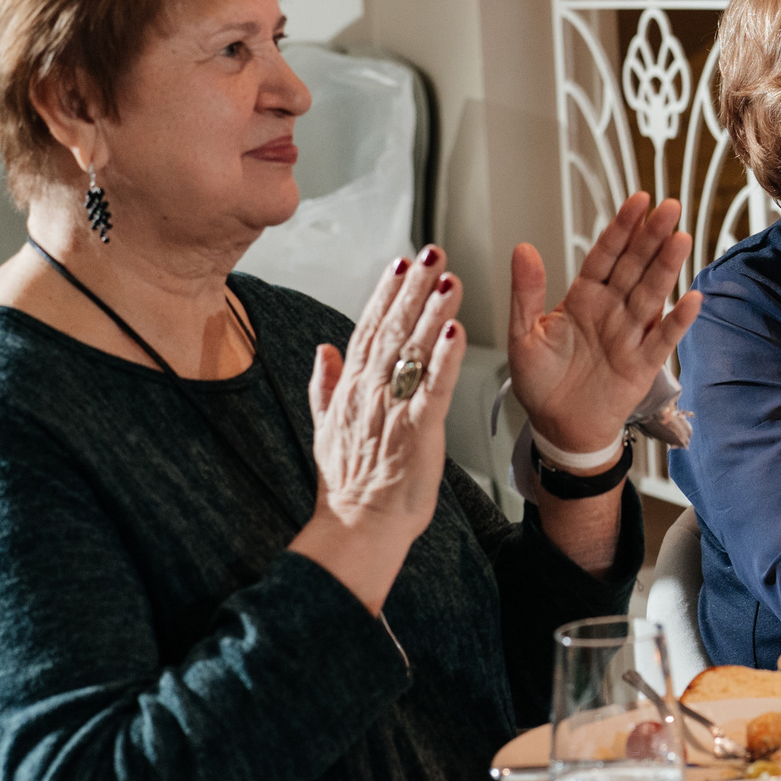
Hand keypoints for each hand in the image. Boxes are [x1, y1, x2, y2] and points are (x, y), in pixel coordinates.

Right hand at [304, 250, 467, 556]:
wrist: (356, 527)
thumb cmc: (349, 483)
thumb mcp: (326, 427)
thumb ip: (325, 384)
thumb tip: (323, 348)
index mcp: (353, 389)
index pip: (370, 329)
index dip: (386, 294)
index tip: (400, 264)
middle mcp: (371, 391)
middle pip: (394, 328)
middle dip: (415, 287)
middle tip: (433, 252)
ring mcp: (394, 408)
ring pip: (416, 350)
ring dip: (433, 311)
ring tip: (449, 277)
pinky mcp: (419, 430)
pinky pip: (435, 387)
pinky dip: (446, 358)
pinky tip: (457, 330)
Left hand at [508, 192, 700, 454]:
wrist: (557, 428)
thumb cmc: (540, 382)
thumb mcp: (523, 334)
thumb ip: (526, 292)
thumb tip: (523, 248)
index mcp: (584, 298)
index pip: (606, 255)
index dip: (622, 228)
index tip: (637, 201)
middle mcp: (612, 310)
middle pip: (635, 267)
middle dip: (651, 237)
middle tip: (669, 207)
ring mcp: (630, 334)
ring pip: (652, 294)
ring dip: (667, 268)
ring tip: (680, 239)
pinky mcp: (643, 364)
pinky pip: (663, 339)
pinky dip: (678, 320)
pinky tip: (691, 299)